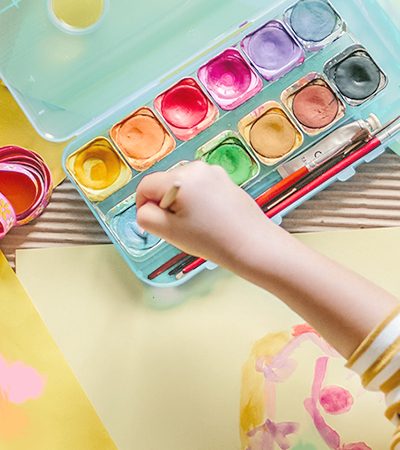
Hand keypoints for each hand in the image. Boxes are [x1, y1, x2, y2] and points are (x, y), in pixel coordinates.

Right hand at [136, 161, 276, 266]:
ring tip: (198, 223)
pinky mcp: (225, 179)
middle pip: (164, 184)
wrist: (252, 245)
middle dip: (166, 204)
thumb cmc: (210, 240)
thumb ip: (146, 217)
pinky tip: (211, 218)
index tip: (158, 224)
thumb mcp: (169, 232)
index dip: (144, 206)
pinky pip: (200, 186)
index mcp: (180, 178)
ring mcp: (213, 172)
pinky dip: (198, 200)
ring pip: (182, 186)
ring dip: (182, 202)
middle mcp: (197, 167)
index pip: (146, 186)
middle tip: (182, 227)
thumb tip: (144, 207)